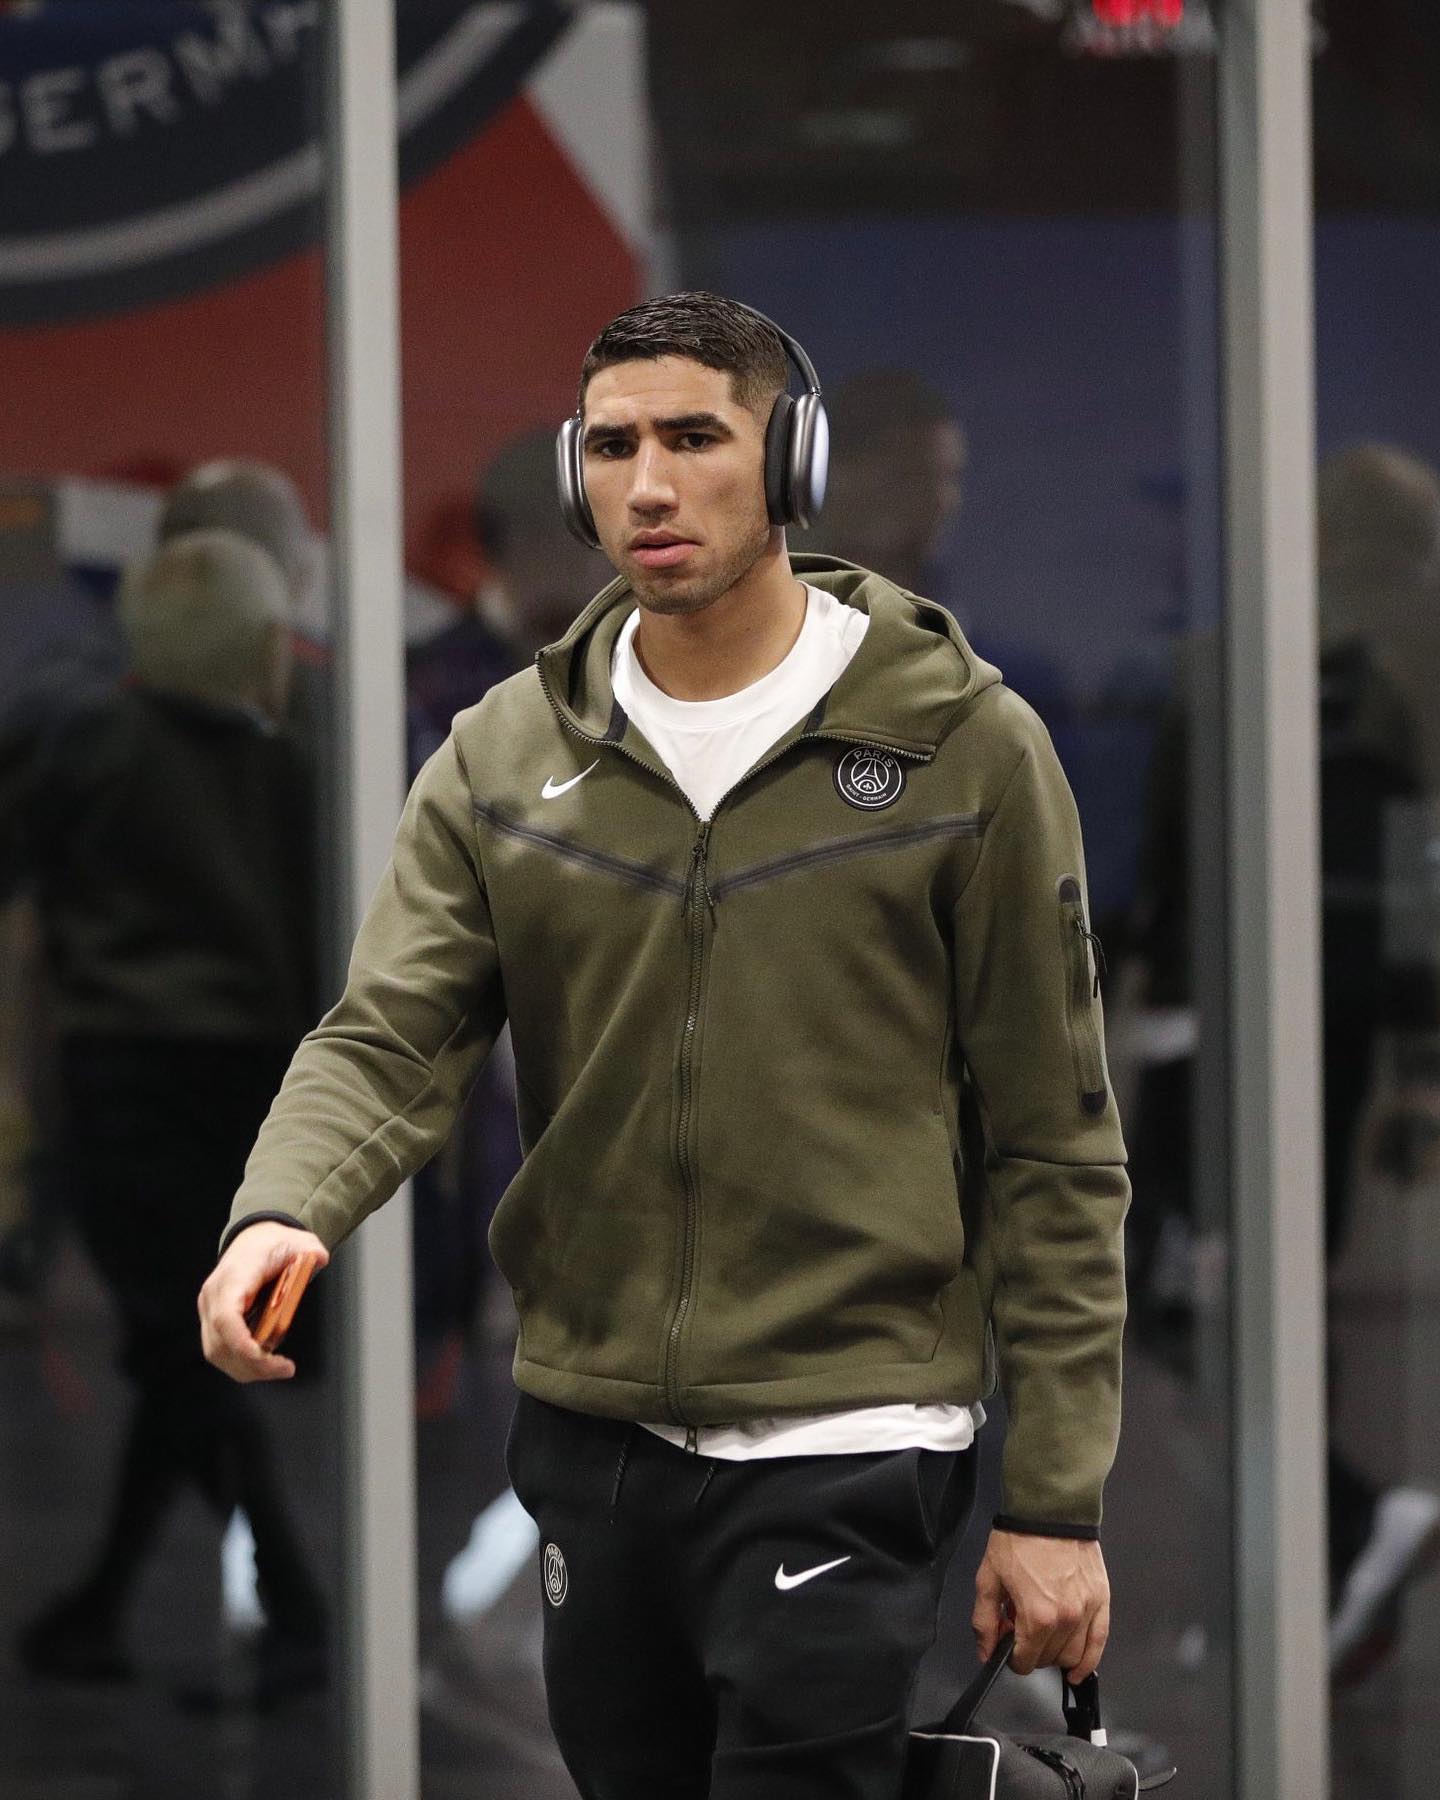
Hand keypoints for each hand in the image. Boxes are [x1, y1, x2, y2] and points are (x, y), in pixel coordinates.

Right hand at [198, 1221, 328, 1382]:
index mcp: (233, 1277)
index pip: (226, 1317)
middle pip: (221, 1344)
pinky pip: (221, 1351)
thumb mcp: (297, 1242)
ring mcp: (210, 1311)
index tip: (262, 1356)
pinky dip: (242, 1363)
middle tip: (284, 1368)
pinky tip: (265, 1363)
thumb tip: (319, 1259)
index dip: (240, 1342)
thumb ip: (310, 1250)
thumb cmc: (271, 1243)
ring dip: (247, 1368)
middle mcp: (214, 1296)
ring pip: (218, 1353)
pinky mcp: (214, 1321)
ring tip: (278, 1368)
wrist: (253, 1239)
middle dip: (252, 1364)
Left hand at [972, 1529, 1109, 1681]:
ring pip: (1073, 1657)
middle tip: (1022, 1628)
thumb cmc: (1019, 1539)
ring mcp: (1087, 1611)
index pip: (1025, 1661)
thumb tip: (986, 1652)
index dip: (1011, 1656)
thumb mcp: (989, 1578)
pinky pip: (1099, 1644)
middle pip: (1048, 1660)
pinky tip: (1078, 1670)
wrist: (1050, 1510)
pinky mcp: (1101, 1601)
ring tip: (1044, 1632)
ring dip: (1056, 1654)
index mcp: (1037, 1616)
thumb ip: (984, 1621)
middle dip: (1031, 1651)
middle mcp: (1066, 1619)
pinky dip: (1089, 1662)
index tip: (1007, 1642)